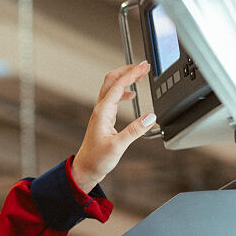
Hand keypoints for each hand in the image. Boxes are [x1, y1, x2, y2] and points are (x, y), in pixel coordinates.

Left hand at [71, 61, 155, 189]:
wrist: (86, 169)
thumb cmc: (97, 159)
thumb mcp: (118, 146)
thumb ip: (135, 131)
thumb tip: (150, 117)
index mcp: (103, 112)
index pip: (118, 86)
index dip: (132, 73)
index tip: (144, 66)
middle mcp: (100, 110)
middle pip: (112, 80)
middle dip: (127, 70)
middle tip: (143, 67)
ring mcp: (101, 113)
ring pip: (112, 88)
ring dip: (126, 79)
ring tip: (140, 76)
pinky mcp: (104, 119)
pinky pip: (113, 99)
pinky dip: (124, 92)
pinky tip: (132, 95)